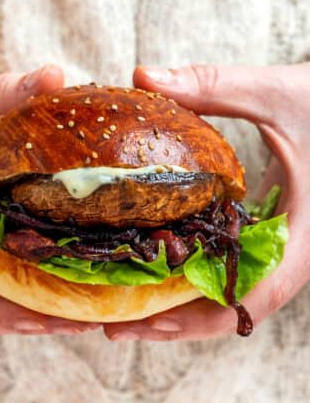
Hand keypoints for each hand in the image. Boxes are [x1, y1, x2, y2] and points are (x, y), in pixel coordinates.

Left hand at [105, 63, 309, 340]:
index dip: (201, 320)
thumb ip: (214, 86)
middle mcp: (294, 252)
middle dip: (174, 323)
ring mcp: (282, 247)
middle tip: (113, 325)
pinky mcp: (270, 232)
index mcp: (304, 235)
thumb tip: (143, 76)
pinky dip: (193, 276)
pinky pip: (231, 268)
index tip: (148, 324)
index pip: (255, 299)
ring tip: (122, 306)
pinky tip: (154, 267)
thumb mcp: (276, 93)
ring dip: (179, 306)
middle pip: (231, 308)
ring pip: (230, 294)